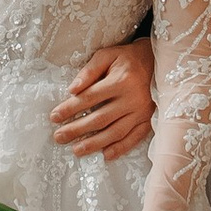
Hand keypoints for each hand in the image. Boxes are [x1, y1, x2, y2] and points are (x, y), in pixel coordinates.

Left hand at [53, 33, 153, 161]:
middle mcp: (132, 98)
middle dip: (77, 129)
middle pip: (100, 118)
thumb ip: (89, 71)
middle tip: (59, 137)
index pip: (89, 97)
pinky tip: (106, 155)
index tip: (54, 117)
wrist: (156, 61)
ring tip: (76, 150)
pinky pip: (135, 137)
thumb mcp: (107, 55)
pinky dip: (121, 148)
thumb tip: (72, 89)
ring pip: (116, 132)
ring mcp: (141, 111)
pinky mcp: (148, 119)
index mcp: (120, 80)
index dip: (70, 108)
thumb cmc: (126, 58)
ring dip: (95, 143)